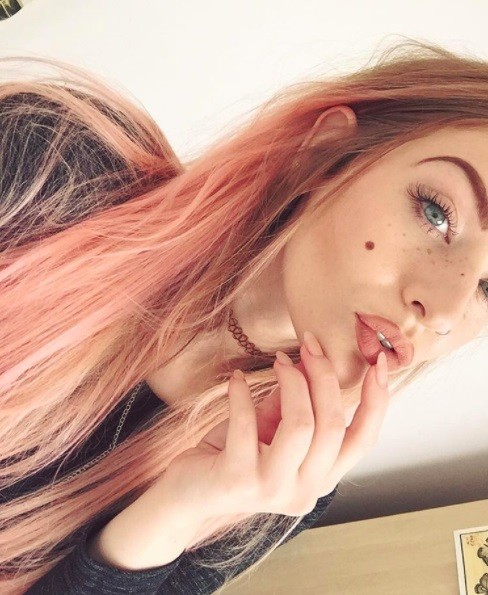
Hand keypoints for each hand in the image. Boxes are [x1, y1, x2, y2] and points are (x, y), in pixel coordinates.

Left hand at [161, 333, 389, 518]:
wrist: (188, 495)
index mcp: (320, 478)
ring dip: (292, 382)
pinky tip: (236, 379)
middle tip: (310, 344)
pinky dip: (242, 394)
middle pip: (332, 425)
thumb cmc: (232, 455)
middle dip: (324, 376)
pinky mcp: (238, 480)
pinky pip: (247, 423)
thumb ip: (294, 403)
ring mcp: (272, 489)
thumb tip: (309, 361)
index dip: (376, 400)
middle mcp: (304, 490)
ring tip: (279, 361)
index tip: (379, 362)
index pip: (362, 440)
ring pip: (301, 425)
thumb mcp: (271, 428)